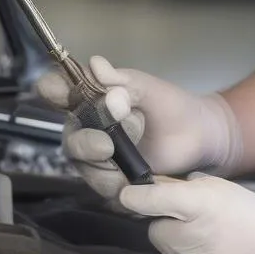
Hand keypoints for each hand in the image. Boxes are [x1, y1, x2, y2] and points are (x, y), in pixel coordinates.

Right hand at [36, 55, 242, 199]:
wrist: (201, 138)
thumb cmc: (172, 107)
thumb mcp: (148, 89)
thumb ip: (121, 80)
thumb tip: (95, 65)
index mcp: (90, 98)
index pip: (57, 90)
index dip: (52, 90)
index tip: (60, 93)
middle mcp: (87, 127)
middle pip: (69, 137)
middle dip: (85, 143)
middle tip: (107, 145)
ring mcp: (98, 156)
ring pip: (84, 167)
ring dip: (103, 169)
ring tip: (129, 168)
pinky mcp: (113, 180)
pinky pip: (104, 188)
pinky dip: (117, 186)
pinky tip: (134, 182)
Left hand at [120, 173, 254, 253]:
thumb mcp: (236, 194)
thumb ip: (201, 190)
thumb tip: (172, 187)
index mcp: (203, 201)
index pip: (151, 198)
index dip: (135, 198)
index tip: (127, 196)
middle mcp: (193, 231)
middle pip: (156, 231)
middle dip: (166, 228)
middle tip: (190, 226)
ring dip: (185, 251)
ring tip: (216, 249)